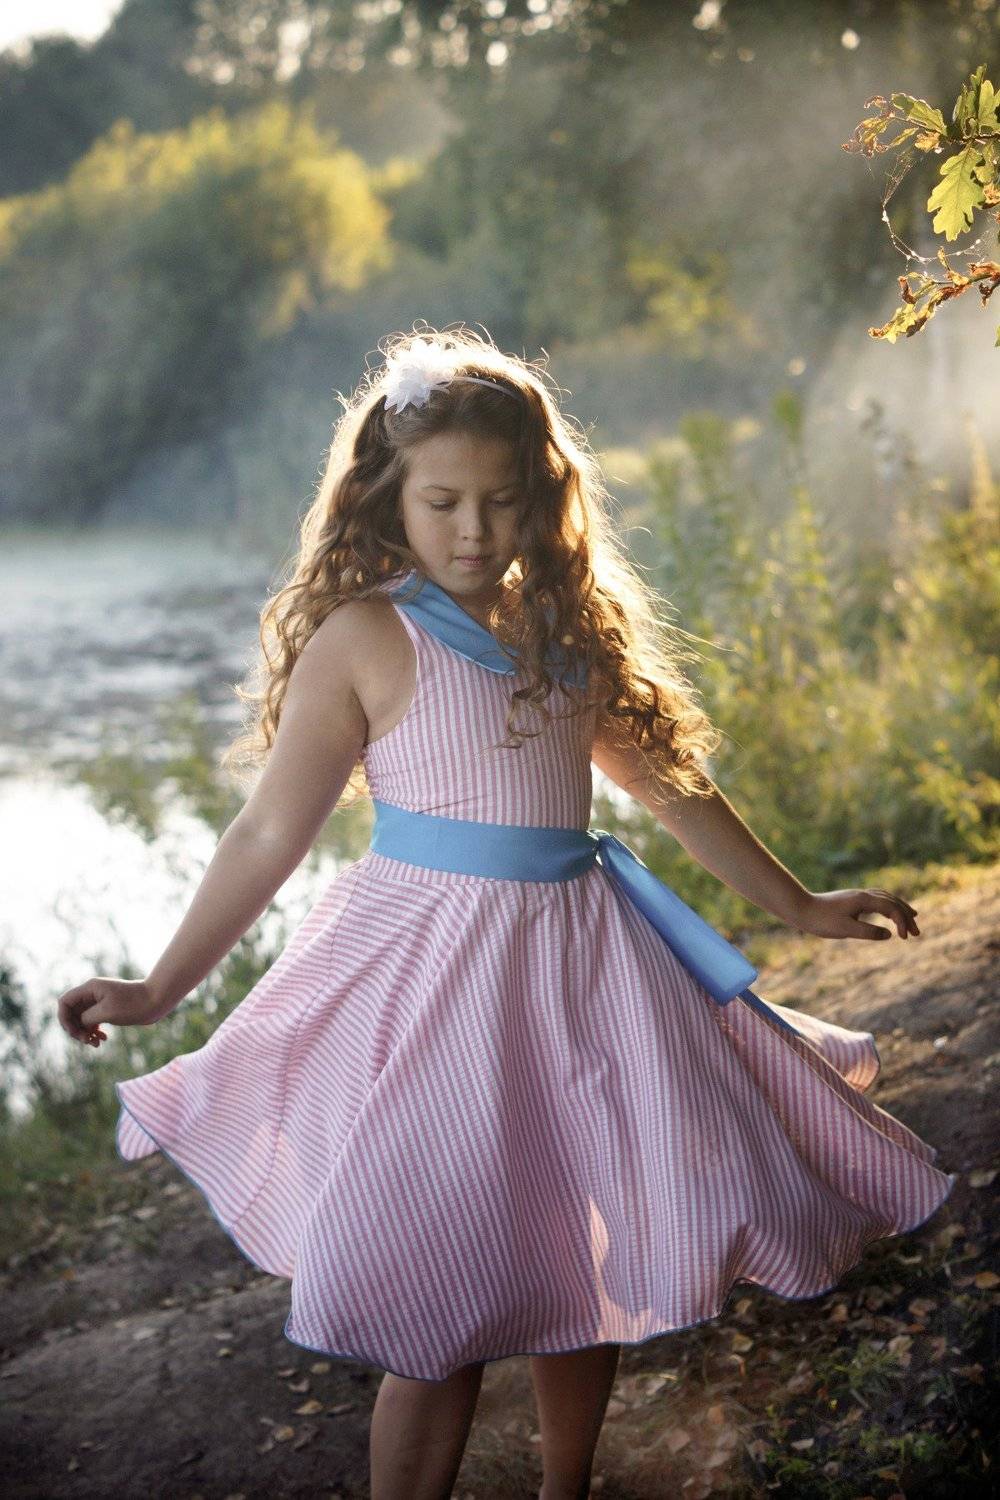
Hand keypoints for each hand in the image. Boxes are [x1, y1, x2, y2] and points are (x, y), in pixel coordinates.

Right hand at [56, 977, 167, 1047]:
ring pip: (82, 1019)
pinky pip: (93, 1021)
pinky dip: (94, 1031)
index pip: (65, 1002)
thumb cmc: (133, 1004)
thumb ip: (86, 1017)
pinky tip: (102, 1039)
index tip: (75, 1033)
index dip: (64, 1019)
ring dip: (85, 1033)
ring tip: (95, 1044)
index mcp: (90, 988)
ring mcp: (100, 1001)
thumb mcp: (106, 1012)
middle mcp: (93, 993)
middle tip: (86, 1041)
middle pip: (72, 1012)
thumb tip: (79, 1023)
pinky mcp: (109, 1009)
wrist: (157, 1000)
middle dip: (76, 1029)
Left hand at [795, 888, 918, 940]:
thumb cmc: (821, 920)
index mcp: (864, 900)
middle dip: (906, 915)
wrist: (801, 908)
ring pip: (885, 898)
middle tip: (917, 932)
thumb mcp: (846, 930)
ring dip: (900, 908)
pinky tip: (888, 911)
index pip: (891, 908)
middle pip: (892, 901)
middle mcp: (863, 894)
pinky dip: (888, 904)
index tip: (905, 938)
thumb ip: (868, 932)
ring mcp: (857, 896)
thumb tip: (889, 934)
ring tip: (912, 916)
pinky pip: (877, 899)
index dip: (902, 922)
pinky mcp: (852, 900)